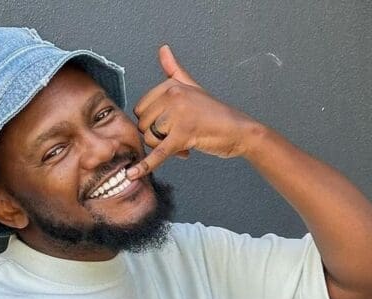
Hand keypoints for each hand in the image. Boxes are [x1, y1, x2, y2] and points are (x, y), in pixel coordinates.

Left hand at [127, 44, 257, 179]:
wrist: (238, 131)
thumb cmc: (214, 113)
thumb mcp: (192, 87)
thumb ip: (174, 71)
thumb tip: (163, 49)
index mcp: (171, 86)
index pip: (142, 109)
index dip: (154, 123)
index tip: (171, 125)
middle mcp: (173, 96)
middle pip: (144, 126)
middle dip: (158, 137)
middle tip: (180, 137)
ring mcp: (178, 115)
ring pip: (150, 140)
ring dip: (165, 148)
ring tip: (185, 144)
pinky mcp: (183, 135)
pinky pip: (159, 153)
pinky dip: (146, 166)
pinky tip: (133, 174)